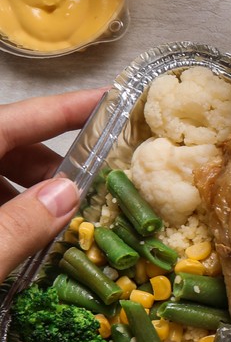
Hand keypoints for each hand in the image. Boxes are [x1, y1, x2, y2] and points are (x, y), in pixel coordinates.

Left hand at [0, 89, 103, 274]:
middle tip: (90, 190)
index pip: (13, 120)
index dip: (62, 108)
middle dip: (49, 166)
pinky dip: (8, 214)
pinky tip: (24, 242)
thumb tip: (67, 194)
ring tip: (60, 226)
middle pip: (6, 146)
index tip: (110, 100)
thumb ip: (20, 225)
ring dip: (29, 196)